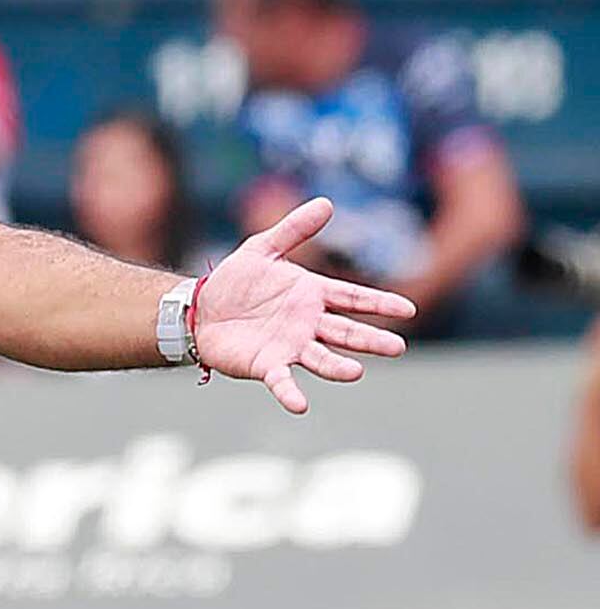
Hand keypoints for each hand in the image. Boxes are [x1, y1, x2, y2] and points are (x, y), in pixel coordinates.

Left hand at [192, 197, 417, 412]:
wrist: (199, 308)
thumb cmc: (235, 280)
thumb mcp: (262, 248)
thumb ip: (293, 229)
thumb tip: (327, 202)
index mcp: (313, 295)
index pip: (354, 298)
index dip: (380, 303)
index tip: (408, 309)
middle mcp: (308, 324)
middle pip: (346, 332)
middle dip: (371, 340)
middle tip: (397, 347)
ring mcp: (289, 346)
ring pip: (321, 358)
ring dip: (338, 367)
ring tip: (356, 372)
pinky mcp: (266, 365)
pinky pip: (282, 381)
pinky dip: (290, 393)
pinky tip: (300, 405)